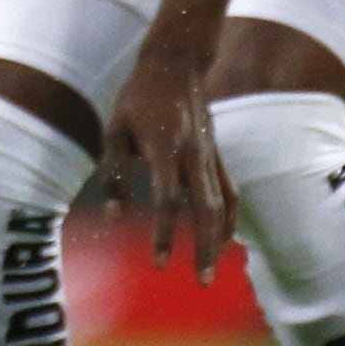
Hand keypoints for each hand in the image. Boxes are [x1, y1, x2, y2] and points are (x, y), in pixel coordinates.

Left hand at [101, 43, 234, 284]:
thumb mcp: (115, 130)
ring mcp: (209, 156)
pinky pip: (229, 192)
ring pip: (223, 204)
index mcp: (164, 149)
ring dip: (219, 239)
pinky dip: (229, 219)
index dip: (164, 234)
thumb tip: (115, 216)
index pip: (167, 200)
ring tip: (210, 269)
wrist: (175, 64)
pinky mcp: (217, 155)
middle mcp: (192, 155)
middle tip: (199, 281)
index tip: (159, 263)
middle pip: (205, 210)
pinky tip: (223, 240)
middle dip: (203, 248)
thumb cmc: (137, 97)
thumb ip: (115, 174)